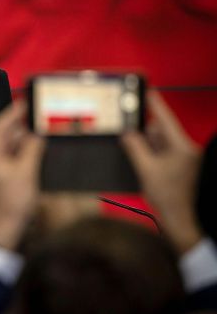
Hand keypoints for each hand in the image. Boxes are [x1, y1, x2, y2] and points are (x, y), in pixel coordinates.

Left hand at [0, 101, 44, 248]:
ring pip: (10, 145)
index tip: (23, 104)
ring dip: (24, 137)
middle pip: (4, 134)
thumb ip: (32, 150)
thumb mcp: (27, 172)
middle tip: (36, 116)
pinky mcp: (4, 176)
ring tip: (39, 131)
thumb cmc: (12, 205)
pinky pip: (14, 157)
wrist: (6, 228)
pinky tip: (36, 149)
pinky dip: (24, 150)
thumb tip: (36, 134)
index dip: (12, 113)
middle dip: (20, 124)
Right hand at [121, 91, 201, 252]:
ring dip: (147, 148)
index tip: (147, 91)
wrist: (184, 221)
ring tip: (138, 159)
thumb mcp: (146, 170)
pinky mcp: (181, 170)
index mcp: (180, 146)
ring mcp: (184, 160)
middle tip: (127, 134)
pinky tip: (144, 167)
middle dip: (144, 134)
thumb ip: (135, 148)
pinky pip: (163, 156)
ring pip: (161, 145)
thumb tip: (127, 134)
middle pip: (161, 132)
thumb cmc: (170, 197)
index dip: (154, 104)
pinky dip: (152, 158)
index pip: (164, 119)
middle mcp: (185, 150)